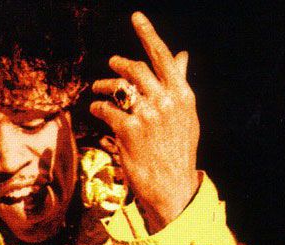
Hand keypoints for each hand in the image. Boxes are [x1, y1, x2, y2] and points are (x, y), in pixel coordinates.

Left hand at [90, 11, 199, 230]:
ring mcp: (147, 115)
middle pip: (136, 69)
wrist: (171, 187)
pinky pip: (108, 109)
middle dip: (120, 64)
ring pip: (119, 88)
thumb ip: (180, 84)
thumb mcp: (186, 116)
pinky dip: (100, 108)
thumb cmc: (179, 152)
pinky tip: (98, 110)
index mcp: (182, 94)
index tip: (136, 17)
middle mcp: (165, 101)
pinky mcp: (129, 130)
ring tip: (98, 89)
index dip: (148, 34)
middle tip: (111, 64)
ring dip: (105, 86)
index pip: (163, 57)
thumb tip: (182, 55)